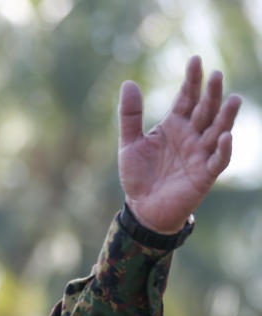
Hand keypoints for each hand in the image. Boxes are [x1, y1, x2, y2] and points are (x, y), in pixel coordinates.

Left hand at [118, 56, 241, 232]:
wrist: (142, 208)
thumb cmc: (139, 175)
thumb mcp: (129, 143)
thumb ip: (130, 115)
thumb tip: (128, 82)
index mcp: (174, 125)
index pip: (186, 98)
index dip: (192, 80)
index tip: (196, 60)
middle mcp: (191, 136)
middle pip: (205, 110)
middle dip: (211, 93)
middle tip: (215, 74)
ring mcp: (200, 154)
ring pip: (218, 131)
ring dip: (226, 116)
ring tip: (233, 99)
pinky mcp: (205, 174)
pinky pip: (218, 160)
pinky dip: (223, 149)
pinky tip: (225, 136)